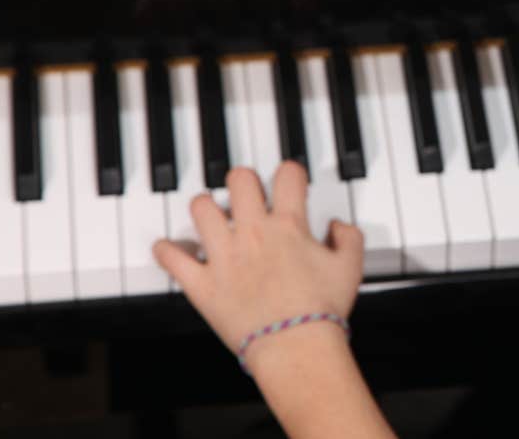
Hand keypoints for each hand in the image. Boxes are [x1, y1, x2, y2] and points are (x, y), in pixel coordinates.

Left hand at [152, 162, 364, 355]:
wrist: (295, 346)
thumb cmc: (322, 310)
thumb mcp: (351, 268)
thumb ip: (349, 238)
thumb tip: (338, 226)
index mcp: (288, 226)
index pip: (287, 176)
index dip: (290, 172)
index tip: (289, 178)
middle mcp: (252, 233)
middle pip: (238, 180)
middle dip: (244, 181)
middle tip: (247, 192)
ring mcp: (223, 256)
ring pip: (200, 208)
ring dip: (206, 207)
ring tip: (212, 215)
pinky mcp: (202, 284)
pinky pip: (172, 258)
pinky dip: (167, 250)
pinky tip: (170, 248)